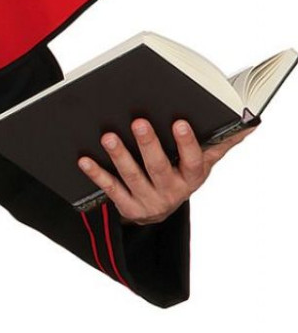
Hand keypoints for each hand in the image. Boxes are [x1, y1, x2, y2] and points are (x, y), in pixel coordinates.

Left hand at [77, 115, 258, 223]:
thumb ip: (222, 142)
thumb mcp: (204, 161)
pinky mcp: (128, 208)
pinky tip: (84, 159)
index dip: (186, 143)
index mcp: (193, 176)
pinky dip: (97, 174)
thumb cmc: (183, 174)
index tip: (179, 122)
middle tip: (138, 121)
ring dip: (119, 156)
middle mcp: (172, 191)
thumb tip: (248, 124)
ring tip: (108, 136)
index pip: (193, 160)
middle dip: (148, 144)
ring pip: (132, 177)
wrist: (162, 210)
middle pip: (159, 167)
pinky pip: (111, 189)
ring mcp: (148, 201)